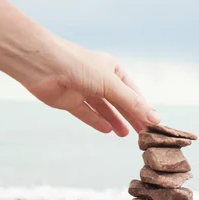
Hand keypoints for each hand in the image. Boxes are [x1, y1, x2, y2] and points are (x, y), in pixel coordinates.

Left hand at [20, 39, 160, 136]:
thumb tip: (156, 119)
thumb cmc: (80, 66)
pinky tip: (107, 131)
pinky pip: (87, 113)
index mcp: (112, 69)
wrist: (42, 64)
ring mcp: (84, 90)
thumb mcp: (112, 85)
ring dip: (115, 121)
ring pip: (104, 109)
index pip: (133, 92)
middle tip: (143, 134)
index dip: (143, 107)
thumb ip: (133, 104)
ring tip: (126, 135)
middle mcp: (99, 79)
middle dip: (131, 117)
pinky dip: (97, 121)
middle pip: (119, 102)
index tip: (153, 124)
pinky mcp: (69, 100)